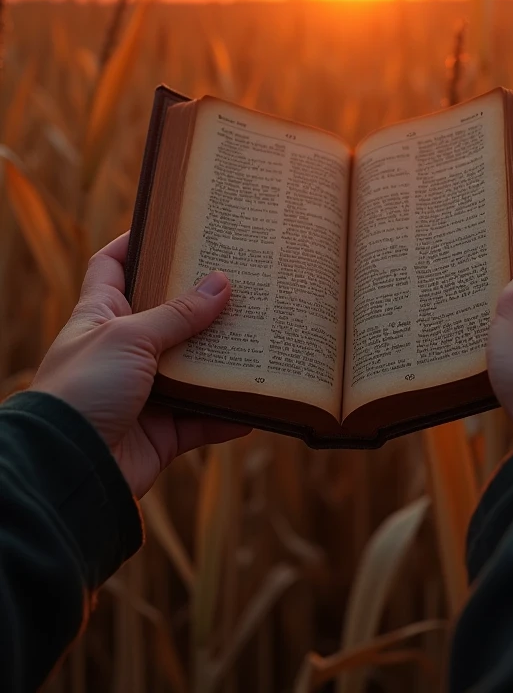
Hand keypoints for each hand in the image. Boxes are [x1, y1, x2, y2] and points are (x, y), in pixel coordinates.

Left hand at [31, 232, 249, 497]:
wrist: (66, 469)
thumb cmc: (83, 390)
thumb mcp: (129, 338)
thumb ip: (179, 314)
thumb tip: (223, 282)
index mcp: (100, 316)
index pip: (112, 266)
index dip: (137, 243)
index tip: (174, 226)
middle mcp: (122, 350)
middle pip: (168, 316)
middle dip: (203, 301)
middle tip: (243, 279)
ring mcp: (143, 392)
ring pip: (192, 368)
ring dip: (224, 359)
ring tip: (262, 338)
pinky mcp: (161, 433)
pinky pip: (203, 420)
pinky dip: (228, 415)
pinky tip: (257, 405)